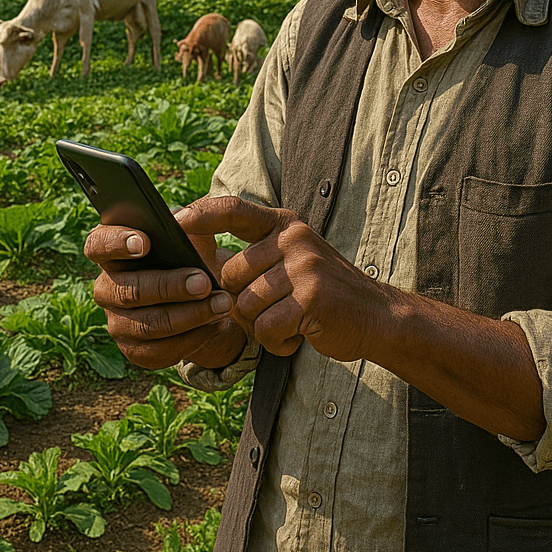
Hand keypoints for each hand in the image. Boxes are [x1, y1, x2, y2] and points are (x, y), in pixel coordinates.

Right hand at [84, 221, 246, 369]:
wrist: (203, 295)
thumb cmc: (189, 256)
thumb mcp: (191, 235)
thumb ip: (186, 222)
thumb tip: (182, 219)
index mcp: (110, 252)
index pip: (97, 244)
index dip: (116, 243)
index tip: (145, 242)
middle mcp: (106, 288)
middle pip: (130, 290)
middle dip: (169, 286)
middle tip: (203, 281)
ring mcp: (117, 323)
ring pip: (149, 324)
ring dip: (190, 315)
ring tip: (221, 303)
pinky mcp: (135, 351)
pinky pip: (161, 351)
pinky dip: (193, 337)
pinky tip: (215, 323)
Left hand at [181, 195, 385, 360]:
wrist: (378, 316)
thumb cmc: (323, 293)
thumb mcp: (292, 259)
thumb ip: (255, 254)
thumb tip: (203, 266)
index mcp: (284, 223)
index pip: (231, 208)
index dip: (199, 214)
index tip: (173, 221)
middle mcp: (293, 238)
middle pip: (229, 275)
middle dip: (241, 304)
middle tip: (272, 312)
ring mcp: (304, 266)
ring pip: (245, 305)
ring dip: (261, 326)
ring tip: (289, 323)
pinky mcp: (312, 297)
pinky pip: (266, 327)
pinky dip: (276, 342)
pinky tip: (298, 336)